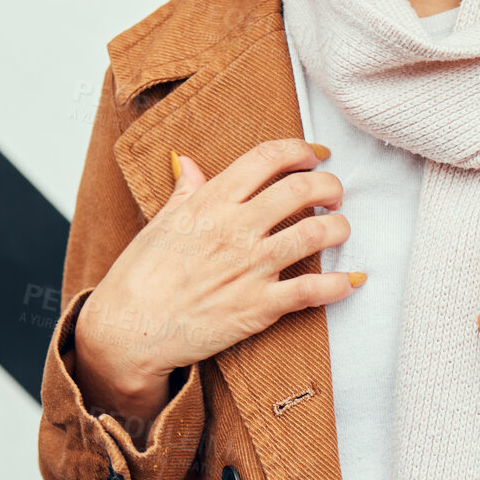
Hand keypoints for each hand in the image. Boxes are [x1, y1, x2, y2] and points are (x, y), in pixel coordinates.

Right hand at [78, 139, 361, 393]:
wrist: (128, 330)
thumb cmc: (139, 276)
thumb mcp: (160, 222)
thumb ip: (185, 191)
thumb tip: (187, 163)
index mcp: (212, 202)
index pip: (267, 158)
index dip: (299, 150)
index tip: (314, 155)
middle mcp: (236, 228)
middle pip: (301, 189)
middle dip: (329, 185)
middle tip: (333, 192)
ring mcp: (251, 267)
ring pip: (315, 233)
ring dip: (339, 227)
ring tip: (339, 228)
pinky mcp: (259, 307)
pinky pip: (313, 291)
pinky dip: (340, 284)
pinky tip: (350, 280)